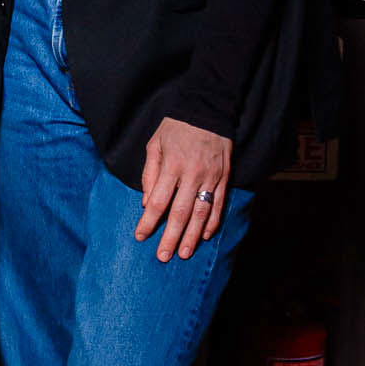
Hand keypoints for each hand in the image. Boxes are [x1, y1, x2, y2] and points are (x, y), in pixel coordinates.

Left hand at [135, 116, 231, 261]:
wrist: (207, 109)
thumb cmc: (175, 128)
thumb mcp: (154, 144)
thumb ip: (150, 174)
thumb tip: (148, 203)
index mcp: (171, 165)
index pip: (158, 201)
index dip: (148, 221)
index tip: (140, 236)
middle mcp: (192, 173)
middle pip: (180, 212)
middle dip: (170, 237)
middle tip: (163, 257)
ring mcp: (210, 176)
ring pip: (201, 212)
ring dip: (191, 236)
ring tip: (184, 254)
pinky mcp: (224, 176)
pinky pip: (219, 204)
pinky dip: (212, 222)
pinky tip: (204, 236)